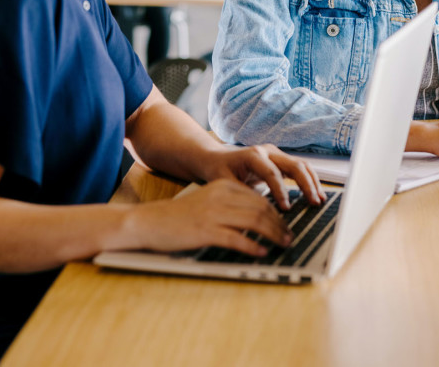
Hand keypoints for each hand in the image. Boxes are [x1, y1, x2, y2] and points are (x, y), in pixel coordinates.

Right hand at [126, 179, 291, 255]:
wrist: (148, 221)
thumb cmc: (178, 216)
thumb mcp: (207, 201)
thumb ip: (230, 205)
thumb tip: (257, 217)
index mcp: (222, 186)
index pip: (258, 197)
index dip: (276, 212)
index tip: (285, 223)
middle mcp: (220, 196)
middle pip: (261, 208)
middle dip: (279, 224)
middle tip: (289, 236)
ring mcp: (213, 213)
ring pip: (254, 221)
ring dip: (273, 234)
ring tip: (283, 244)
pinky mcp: (206, 231)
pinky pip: (237, 238)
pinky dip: (253, 246)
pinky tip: (262, 252)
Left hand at [200, 144, 325, 208]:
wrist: (217, 159)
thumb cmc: (219, 170)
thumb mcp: (223, 183)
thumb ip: (240, 193)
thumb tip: (258, 210)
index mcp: (253, 155)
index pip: (272, 173)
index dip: (281, 191)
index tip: (287, 208)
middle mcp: (268, 152)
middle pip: (294, 165)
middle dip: (306, 184)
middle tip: (313, 202)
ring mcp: (276, 155)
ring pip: (301, 165)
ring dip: (312, 182)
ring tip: (320, 200)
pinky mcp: (281, 161)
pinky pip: (300, 169)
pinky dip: (309, 181)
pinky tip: (316, 194)